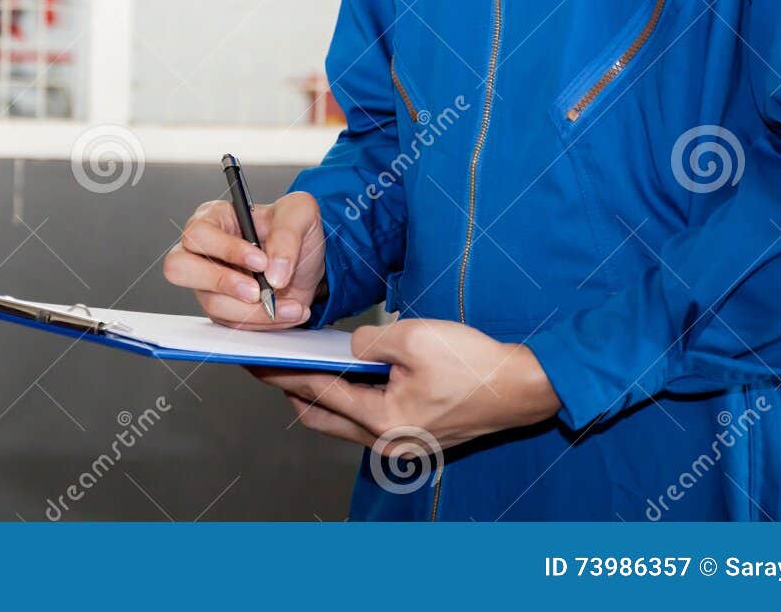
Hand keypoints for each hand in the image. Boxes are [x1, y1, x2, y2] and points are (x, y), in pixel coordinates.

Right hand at [162, 191, 325, 329]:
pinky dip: (262, 322)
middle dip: (221, 282)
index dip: (226, 249)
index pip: (199, 234)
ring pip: (211, 303)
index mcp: (215, 218)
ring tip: (289, 305)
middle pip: (180, 268)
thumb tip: (273, 273)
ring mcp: (209, 283)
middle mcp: (204, 251)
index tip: (261, 262)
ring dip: (252, 310)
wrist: (307, 262)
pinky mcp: (223, 308)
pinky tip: (288, 311)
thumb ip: (287, 235)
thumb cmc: (295, 229)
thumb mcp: (300, 213)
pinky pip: (231, 323)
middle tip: (257, 290)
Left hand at [252, 319, 560, 451]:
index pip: (317, 392)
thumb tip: (350, 348)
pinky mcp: (414, 435)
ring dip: (318, 397)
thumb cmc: (475, 364)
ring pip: (341, 422)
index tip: (258, 359)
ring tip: (297, 366)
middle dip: (290, 390)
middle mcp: (386, 441)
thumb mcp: (415, 337)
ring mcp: (401, 443)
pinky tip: (342, 376)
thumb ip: (369, 342)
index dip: (282, 372)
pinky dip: (346, 400)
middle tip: (267, 365)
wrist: (522, 387)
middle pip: (320, 417)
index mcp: (382, 420)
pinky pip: (366, 420)